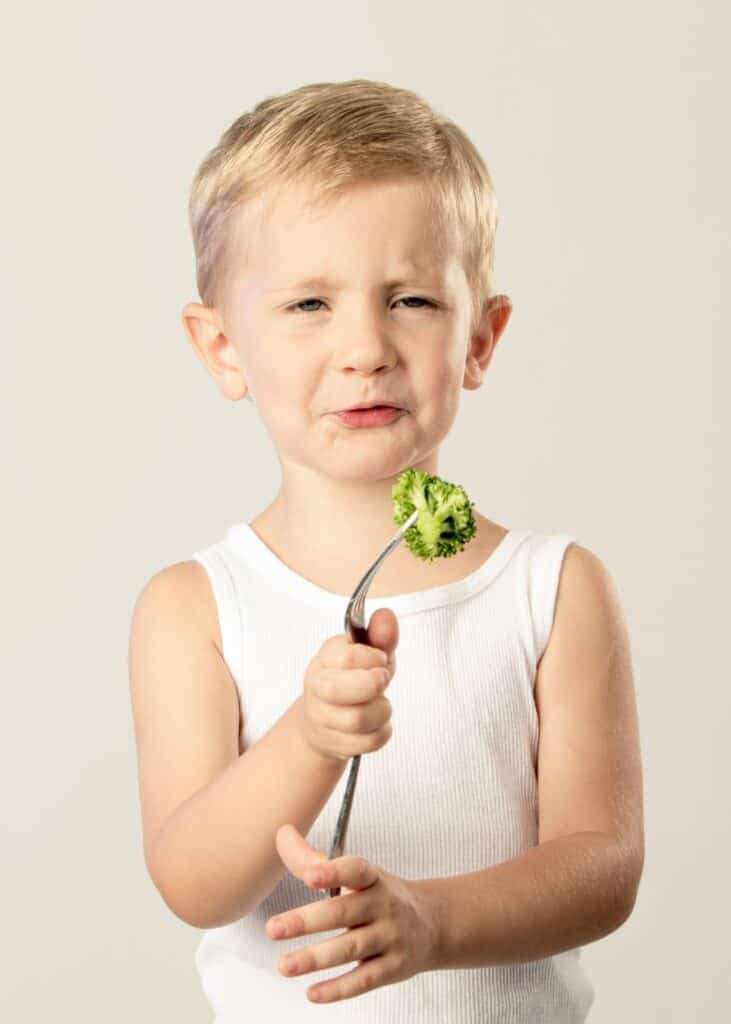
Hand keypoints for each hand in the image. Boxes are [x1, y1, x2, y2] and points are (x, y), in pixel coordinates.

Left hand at [266, 824, 439, 1004]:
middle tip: (273, 928)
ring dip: (315, 958)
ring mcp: (390, 937)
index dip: (333, 872)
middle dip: (307, 921)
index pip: (355, 870)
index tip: (309, 875)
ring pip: (351, 948)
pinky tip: (312, 992)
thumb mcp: (356, 875)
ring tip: (285, 965)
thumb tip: (282, 835)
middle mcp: (383, 905)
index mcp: (372, 878)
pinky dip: (339, 988)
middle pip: (343, 912)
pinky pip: (364, 980)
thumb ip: (315, 861)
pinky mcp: (393, 967)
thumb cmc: (381, 896)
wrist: (432, 924)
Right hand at [299, 607, 398, 763]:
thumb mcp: (367, 654)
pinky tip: (376, 723)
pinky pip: (369, 741)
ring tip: (380, 703)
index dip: (373, 658)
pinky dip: (382, 731)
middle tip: (382, 680)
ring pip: (359, 719)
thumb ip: (379, 636)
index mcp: (323, 661)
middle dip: (372, 685)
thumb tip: (386, 616)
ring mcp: (323, 719)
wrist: (324, 722)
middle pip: (340, 691)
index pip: (347, 657)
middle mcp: (317, 689)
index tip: (379, 659)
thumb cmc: (351, 680)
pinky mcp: (336, 745)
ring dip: (382, 710)